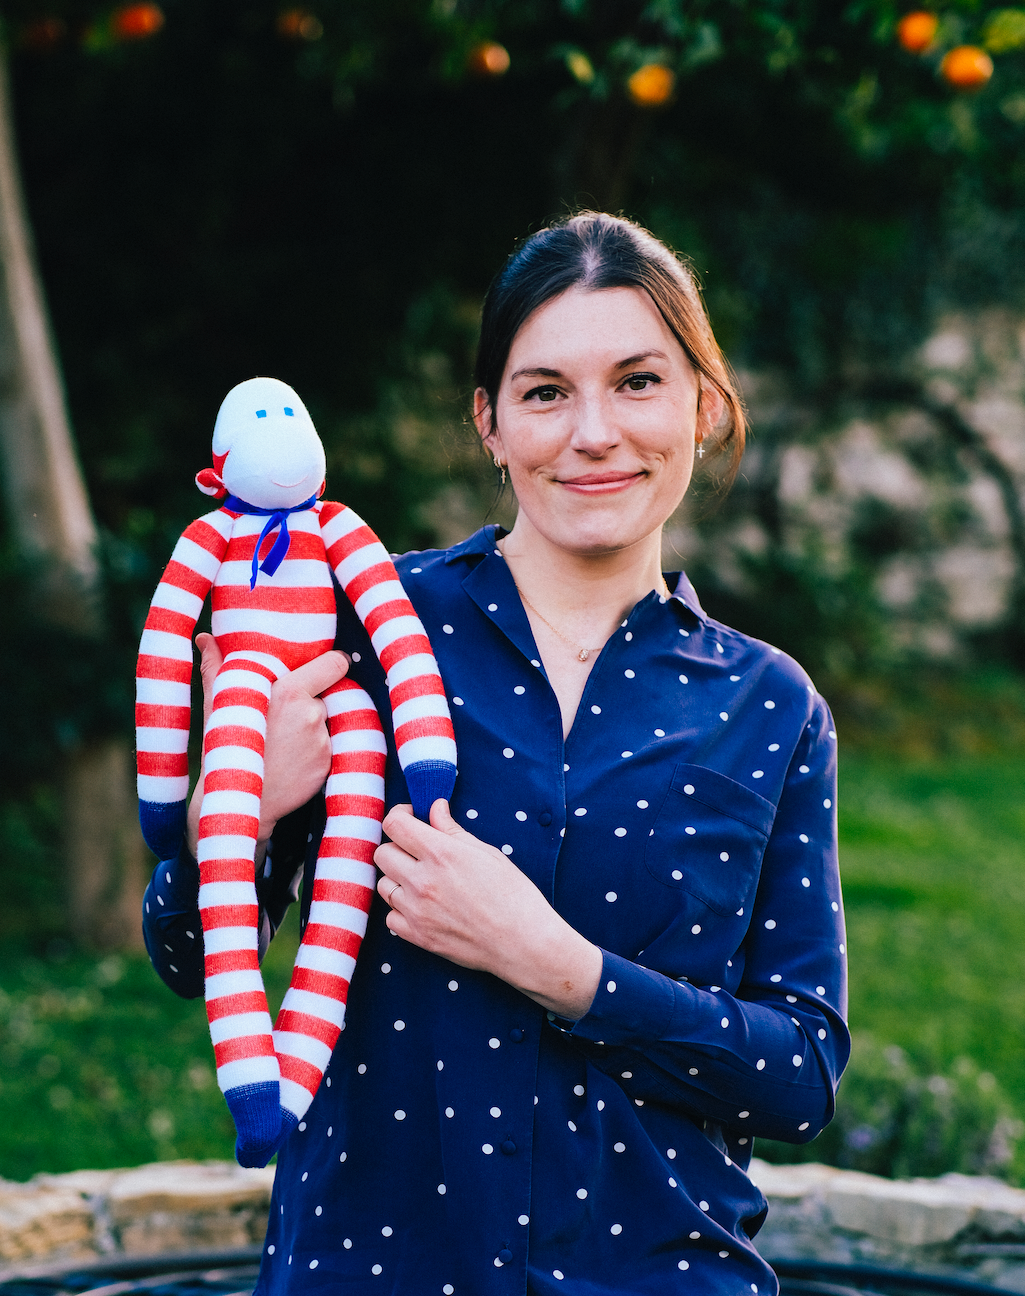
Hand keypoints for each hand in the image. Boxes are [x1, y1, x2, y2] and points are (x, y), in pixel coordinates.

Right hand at [186, 635, 349, 857]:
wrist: (237, 800)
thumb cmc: (225, 747)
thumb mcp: (219, 705)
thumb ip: (217, 667)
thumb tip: (205, 637)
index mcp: (290, 692)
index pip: (335, 664)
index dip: (334, 663)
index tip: (329, 665)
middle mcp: (312, 714)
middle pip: (328, 694)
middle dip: (313, 699)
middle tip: (289, 713)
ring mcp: (323, 741)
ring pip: (326, 721)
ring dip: (312, 726)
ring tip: (284, 740)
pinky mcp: (328, 764)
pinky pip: (328, 746)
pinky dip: (314, 750)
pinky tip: (290, 758)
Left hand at [375, 801, 602, 1019]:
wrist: (523, 943)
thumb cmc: (514, 895)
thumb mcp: (487, 853)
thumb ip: (452, 830)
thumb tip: (435, 808)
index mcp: (441, 854)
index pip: (394, 824)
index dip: (401, 815)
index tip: (411, 819)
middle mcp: (422, 880)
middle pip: (382, 853)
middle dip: (398, 847)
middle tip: (417, 852)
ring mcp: (416, 911)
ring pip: (383, 884)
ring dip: (398, 879)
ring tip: (422, 882)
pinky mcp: (417, 936)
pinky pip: (390, 916)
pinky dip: (402, 910)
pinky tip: (423, 907)